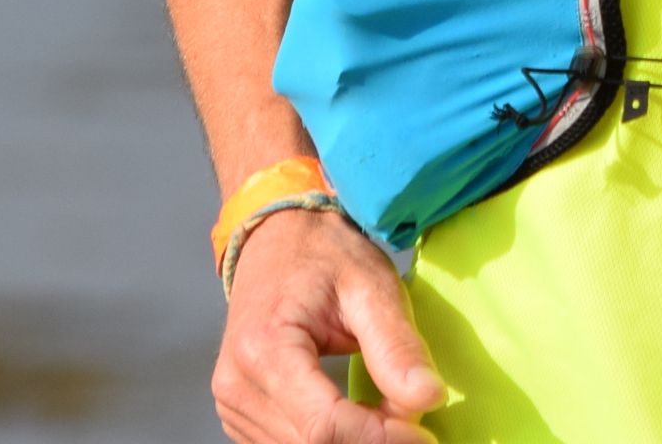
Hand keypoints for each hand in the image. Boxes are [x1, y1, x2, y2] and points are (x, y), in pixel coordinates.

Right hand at [210, 206, 441, 443]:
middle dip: (372, 439)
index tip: (424, 433)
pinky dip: (331, 439)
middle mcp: (236, 385)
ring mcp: (232, 403)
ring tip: (388, 409)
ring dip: (353, 441)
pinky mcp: (239, 413)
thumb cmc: (324, 255)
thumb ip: (397, 345)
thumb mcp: (371, 286)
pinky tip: (359, 416)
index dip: (380, 438)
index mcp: (263, 349)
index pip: (324, 425)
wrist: (277, 238)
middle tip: (413, 416)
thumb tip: (429, 399)